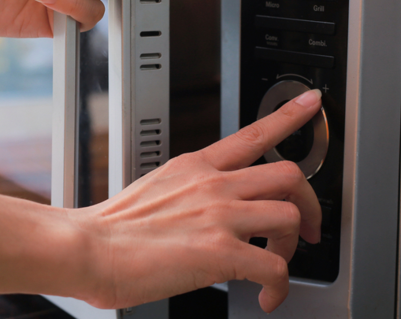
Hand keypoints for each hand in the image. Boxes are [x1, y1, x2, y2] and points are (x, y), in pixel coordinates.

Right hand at [72, 89, 322, 312]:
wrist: (89, 248)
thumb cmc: (114, 226)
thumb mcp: (157, 187)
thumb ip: (190, 189)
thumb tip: (207, 208)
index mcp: (196, 166)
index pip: (253, 133)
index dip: (289, 116)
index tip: (310, 103)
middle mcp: (214, 184)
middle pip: (289, 174)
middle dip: (309, 204)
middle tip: (308, 228)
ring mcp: (219, 215)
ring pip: (291, 216)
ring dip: (293, 248)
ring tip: (275, 265)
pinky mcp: (220, 252)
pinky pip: (275, 269)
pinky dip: (279, 288)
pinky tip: (265, 296)